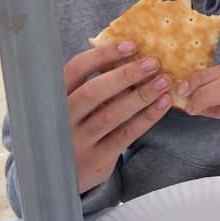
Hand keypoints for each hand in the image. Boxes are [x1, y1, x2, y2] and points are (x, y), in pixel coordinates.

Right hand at [64, 41, 173, 193]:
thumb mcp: (74, 105)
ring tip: (164, 81)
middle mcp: (63, 118)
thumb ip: (93, 84)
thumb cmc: (76, 127)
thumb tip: (133, 53)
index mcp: (55, 97)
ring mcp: (78, 141)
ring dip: (141, 96)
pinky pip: (126, 134)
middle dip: (126, 75)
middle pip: (93, 92)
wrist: (60, 175)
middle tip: (154, 62)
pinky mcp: (96, 159)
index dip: (103, 55)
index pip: (75, 69)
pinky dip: (146, 117)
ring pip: (112, 115)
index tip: (132, 44)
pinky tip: (163, 103)